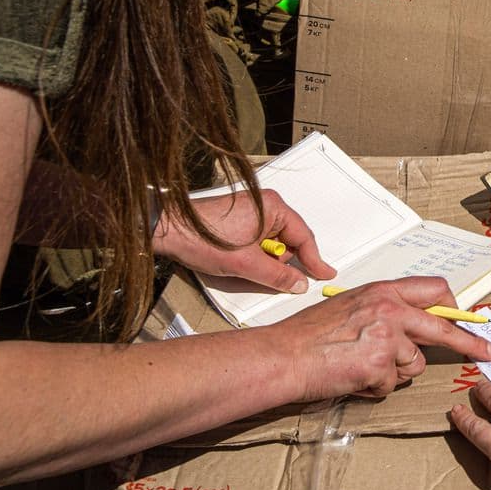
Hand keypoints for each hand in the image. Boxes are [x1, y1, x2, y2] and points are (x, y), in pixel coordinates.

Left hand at [152, 189, 334, 292]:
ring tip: (243, 266)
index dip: (314, 260)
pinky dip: (253, 253)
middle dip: (281, 261)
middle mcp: (265, 205)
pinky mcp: (238, 218)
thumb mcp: (244, 264)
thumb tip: (298, 283)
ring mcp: (251, 211)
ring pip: (271, 242)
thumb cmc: (201, 238)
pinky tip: (238, 261)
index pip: (304, 237)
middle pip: (288, 240)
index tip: (324, 274)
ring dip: (263, 258)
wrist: (166, 229)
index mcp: (274, 208)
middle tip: (272, 277)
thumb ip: (277, 275)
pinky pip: (257, 239)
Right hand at [270, 276, 490, 400]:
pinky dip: (374, 388)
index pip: (434, 289)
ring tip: (361, 366)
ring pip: (414, 364)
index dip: (453, 305)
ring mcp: (388, 338)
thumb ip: (384, 310)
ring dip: (394, 372)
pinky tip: (352, 378)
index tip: (467, 317)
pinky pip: (391, 385)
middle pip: (442, 327)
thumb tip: (414, 324)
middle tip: (490, 353)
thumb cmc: (308, 334)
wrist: (283, 356)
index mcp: (384, 291)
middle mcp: (391, 310)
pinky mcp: (380, 366)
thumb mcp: (351, 305)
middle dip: (469, 343)